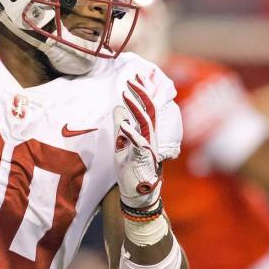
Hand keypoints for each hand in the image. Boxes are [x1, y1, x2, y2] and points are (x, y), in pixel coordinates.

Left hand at [113, 74, 160, 208]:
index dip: (142, 91)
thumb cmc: (130, 167)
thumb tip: (118, 108)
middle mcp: (150, 136)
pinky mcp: (144, 159)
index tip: (136, 76)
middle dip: (142, 93)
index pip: (146, 107)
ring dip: (136, 108)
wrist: (137, 192)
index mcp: (145, 131)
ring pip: (146, 123)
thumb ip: (121, 126)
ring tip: (126, 95)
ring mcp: (148, 147)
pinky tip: (124, 126)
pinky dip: (132, 134)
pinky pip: (140, 144)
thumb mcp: (121, 144)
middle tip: (132, 79)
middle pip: (149, 110)